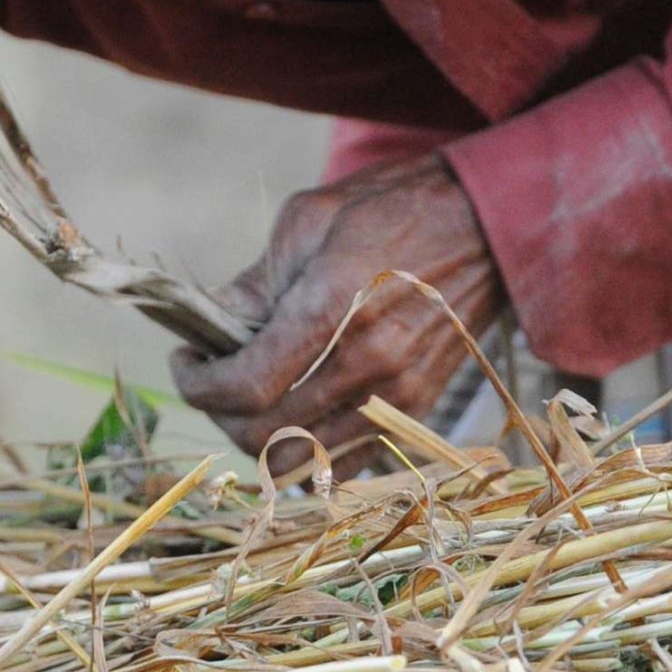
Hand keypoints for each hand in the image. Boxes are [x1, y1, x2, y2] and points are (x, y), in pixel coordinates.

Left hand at [173, 155, 506, 470]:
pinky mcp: (416, 410)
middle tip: (212, 378)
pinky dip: (307, 453)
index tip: (186, 360)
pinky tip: (293, 414)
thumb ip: (254, 283)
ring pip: (300, 461)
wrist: (484, 223)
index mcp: (332, 309)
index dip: (198, 385)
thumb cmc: (391, 207)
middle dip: (220, 413)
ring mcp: (396, 396)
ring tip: (249, 397)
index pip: (244, 387)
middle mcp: (366, 364)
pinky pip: (345, 464)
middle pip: (263, 435)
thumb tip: (210, 328)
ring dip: (258, 438)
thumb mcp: (308, 221)